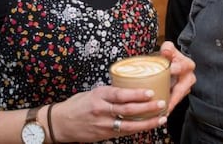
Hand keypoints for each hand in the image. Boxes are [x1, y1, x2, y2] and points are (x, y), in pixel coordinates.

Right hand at [50, 84, 166, 142]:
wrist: (60, 123)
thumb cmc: (76, 105)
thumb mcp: (92, 93)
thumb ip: (109, 93)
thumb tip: (129, 88)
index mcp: (98, 96)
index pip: (120, 95)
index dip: (136, 94)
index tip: (150, 92)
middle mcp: (101, 110)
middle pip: (127, 110)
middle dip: (147, 108)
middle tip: (162, 103)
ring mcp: (103, 125)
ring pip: (129, 124)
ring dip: (147, 122)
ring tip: (161, 118)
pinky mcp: (104, 135)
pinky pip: (124, 132)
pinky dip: (138, 129)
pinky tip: (149, 126)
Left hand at [159, 40, 195, 112]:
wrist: (172, 63)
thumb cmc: (170, 56)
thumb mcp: (169, 49)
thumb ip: (167, 49)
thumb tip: (165, 51)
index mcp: (187, 65)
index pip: (182, 67)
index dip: (175, 69)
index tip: (168, 71)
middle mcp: (189, 77)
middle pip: (181, 89)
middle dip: (173, 98)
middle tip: (165, 104)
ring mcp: (185, 87)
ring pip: (177, 98)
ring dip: (170, 105)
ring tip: (162, 112)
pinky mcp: (179, 95)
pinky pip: (174, 101)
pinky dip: (168, 107)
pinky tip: (161, 112)